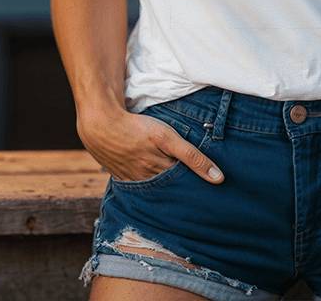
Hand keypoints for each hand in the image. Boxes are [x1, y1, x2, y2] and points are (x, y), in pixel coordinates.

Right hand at [76, 106, 224, 184]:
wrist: (102, 125)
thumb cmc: (137, 128)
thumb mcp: (168, 138)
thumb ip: (192, 156)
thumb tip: (218, 178)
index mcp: (161, 174)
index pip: (185, 186)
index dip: (197, 187)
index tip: (213, 192)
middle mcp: (148, 181)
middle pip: (171, 190)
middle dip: (183, 191)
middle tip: (199, 195)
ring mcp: (134, 180)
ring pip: (156, 188)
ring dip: (166, 189)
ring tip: (180, 190)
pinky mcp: (122, 175)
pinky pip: (139, 185)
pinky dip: (149, 185)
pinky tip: (155, 182)